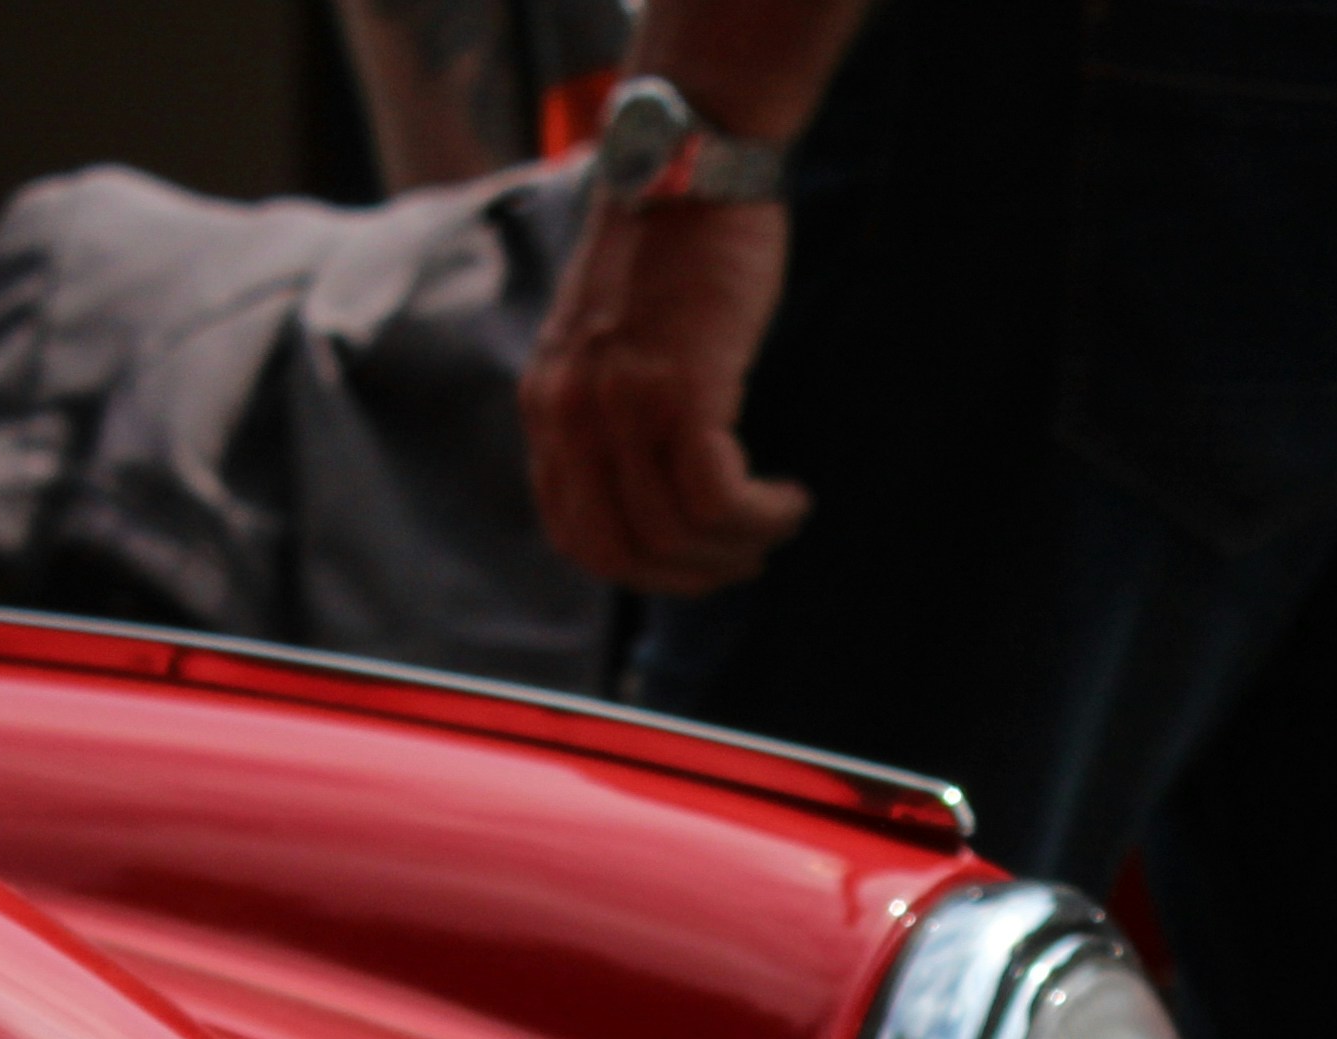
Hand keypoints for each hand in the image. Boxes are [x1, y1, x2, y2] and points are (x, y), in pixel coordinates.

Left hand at [525, 196, 810, 597]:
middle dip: (689, 578)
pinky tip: (788, 499)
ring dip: (738, 548)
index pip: (575, 535)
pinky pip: (716, 499)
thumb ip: (612, 404)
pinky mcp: (679, 388)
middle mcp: (571, 410)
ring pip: (674, 534)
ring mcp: (621, 402)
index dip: (640, 569)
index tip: (694, 559)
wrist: (691, 162)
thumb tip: (655, 480)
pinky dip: (760, 517)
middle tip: (743, 560)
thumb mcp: (614, 334)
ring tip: (777, 521)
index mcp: (548, 402)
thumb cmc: (671, 242)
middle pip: (621, 553)